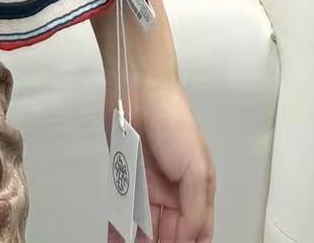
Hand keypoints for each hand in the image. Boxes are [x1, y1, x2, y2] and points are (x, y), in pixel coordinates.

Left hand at [105, 75, 214, 241]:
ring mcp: (148, 184)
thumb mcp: (197, 169)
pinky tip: (116, 240)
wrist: (139, 86)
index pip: (194, 233)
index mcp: (196, 192)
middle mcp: (173, 191)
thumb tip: (191, 240)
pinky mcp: (126, 175)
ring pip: (145, 226)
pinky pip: (123, 209)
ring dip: (138, 241)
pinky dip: (119, 228)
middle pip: (168, 233)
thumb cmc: (174, 118)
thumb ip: (196, 209)